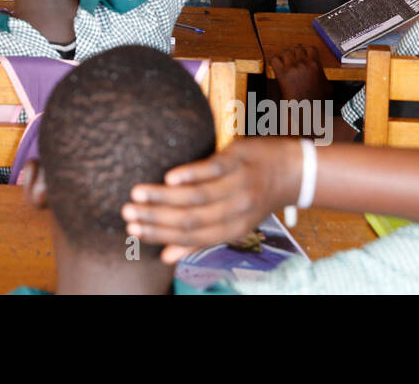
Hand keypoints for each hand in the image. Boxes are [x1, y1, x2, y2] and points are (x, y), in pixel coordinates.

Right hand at [121, 137, 301, 263]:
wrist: (291, 170)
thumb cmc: (255, 196)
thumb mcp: (232, 223)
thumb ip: (197, 240)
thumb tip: (165, 257)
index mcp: (232, 229)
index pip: (190, 237)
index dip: (160, 235)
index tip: (133, 230)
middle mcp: (235, 211)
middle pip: (190, 219)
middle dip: (155, 218)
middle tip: (127, 213)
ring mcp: (237, 185)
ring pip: (196, 197)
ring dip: (163, 197)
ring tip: (137, 194)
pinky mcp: (237, 161)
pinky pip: (211, 170)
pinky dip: (189, 175)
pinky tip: (168, 177)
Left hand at [270, 44, 332, 102]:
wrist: (307, 110)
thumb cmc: (318, 100)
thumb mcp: (328, 86)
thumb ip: (323, 75)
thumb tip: (320, 72)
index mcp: (315, 64)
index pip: (310, 48)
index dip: (307, 51)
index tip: (305, 55)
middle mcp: (303, 63)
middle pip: (297, 48)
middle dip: (296, 53)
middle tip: (294, 59)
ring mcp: (292, 68)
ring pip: (286, 52)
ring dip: (286, 56)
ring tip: (286, 63)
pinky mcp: (282, 74)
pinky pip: (274, 59)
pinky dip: (275, 61)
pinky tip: (278, 66)